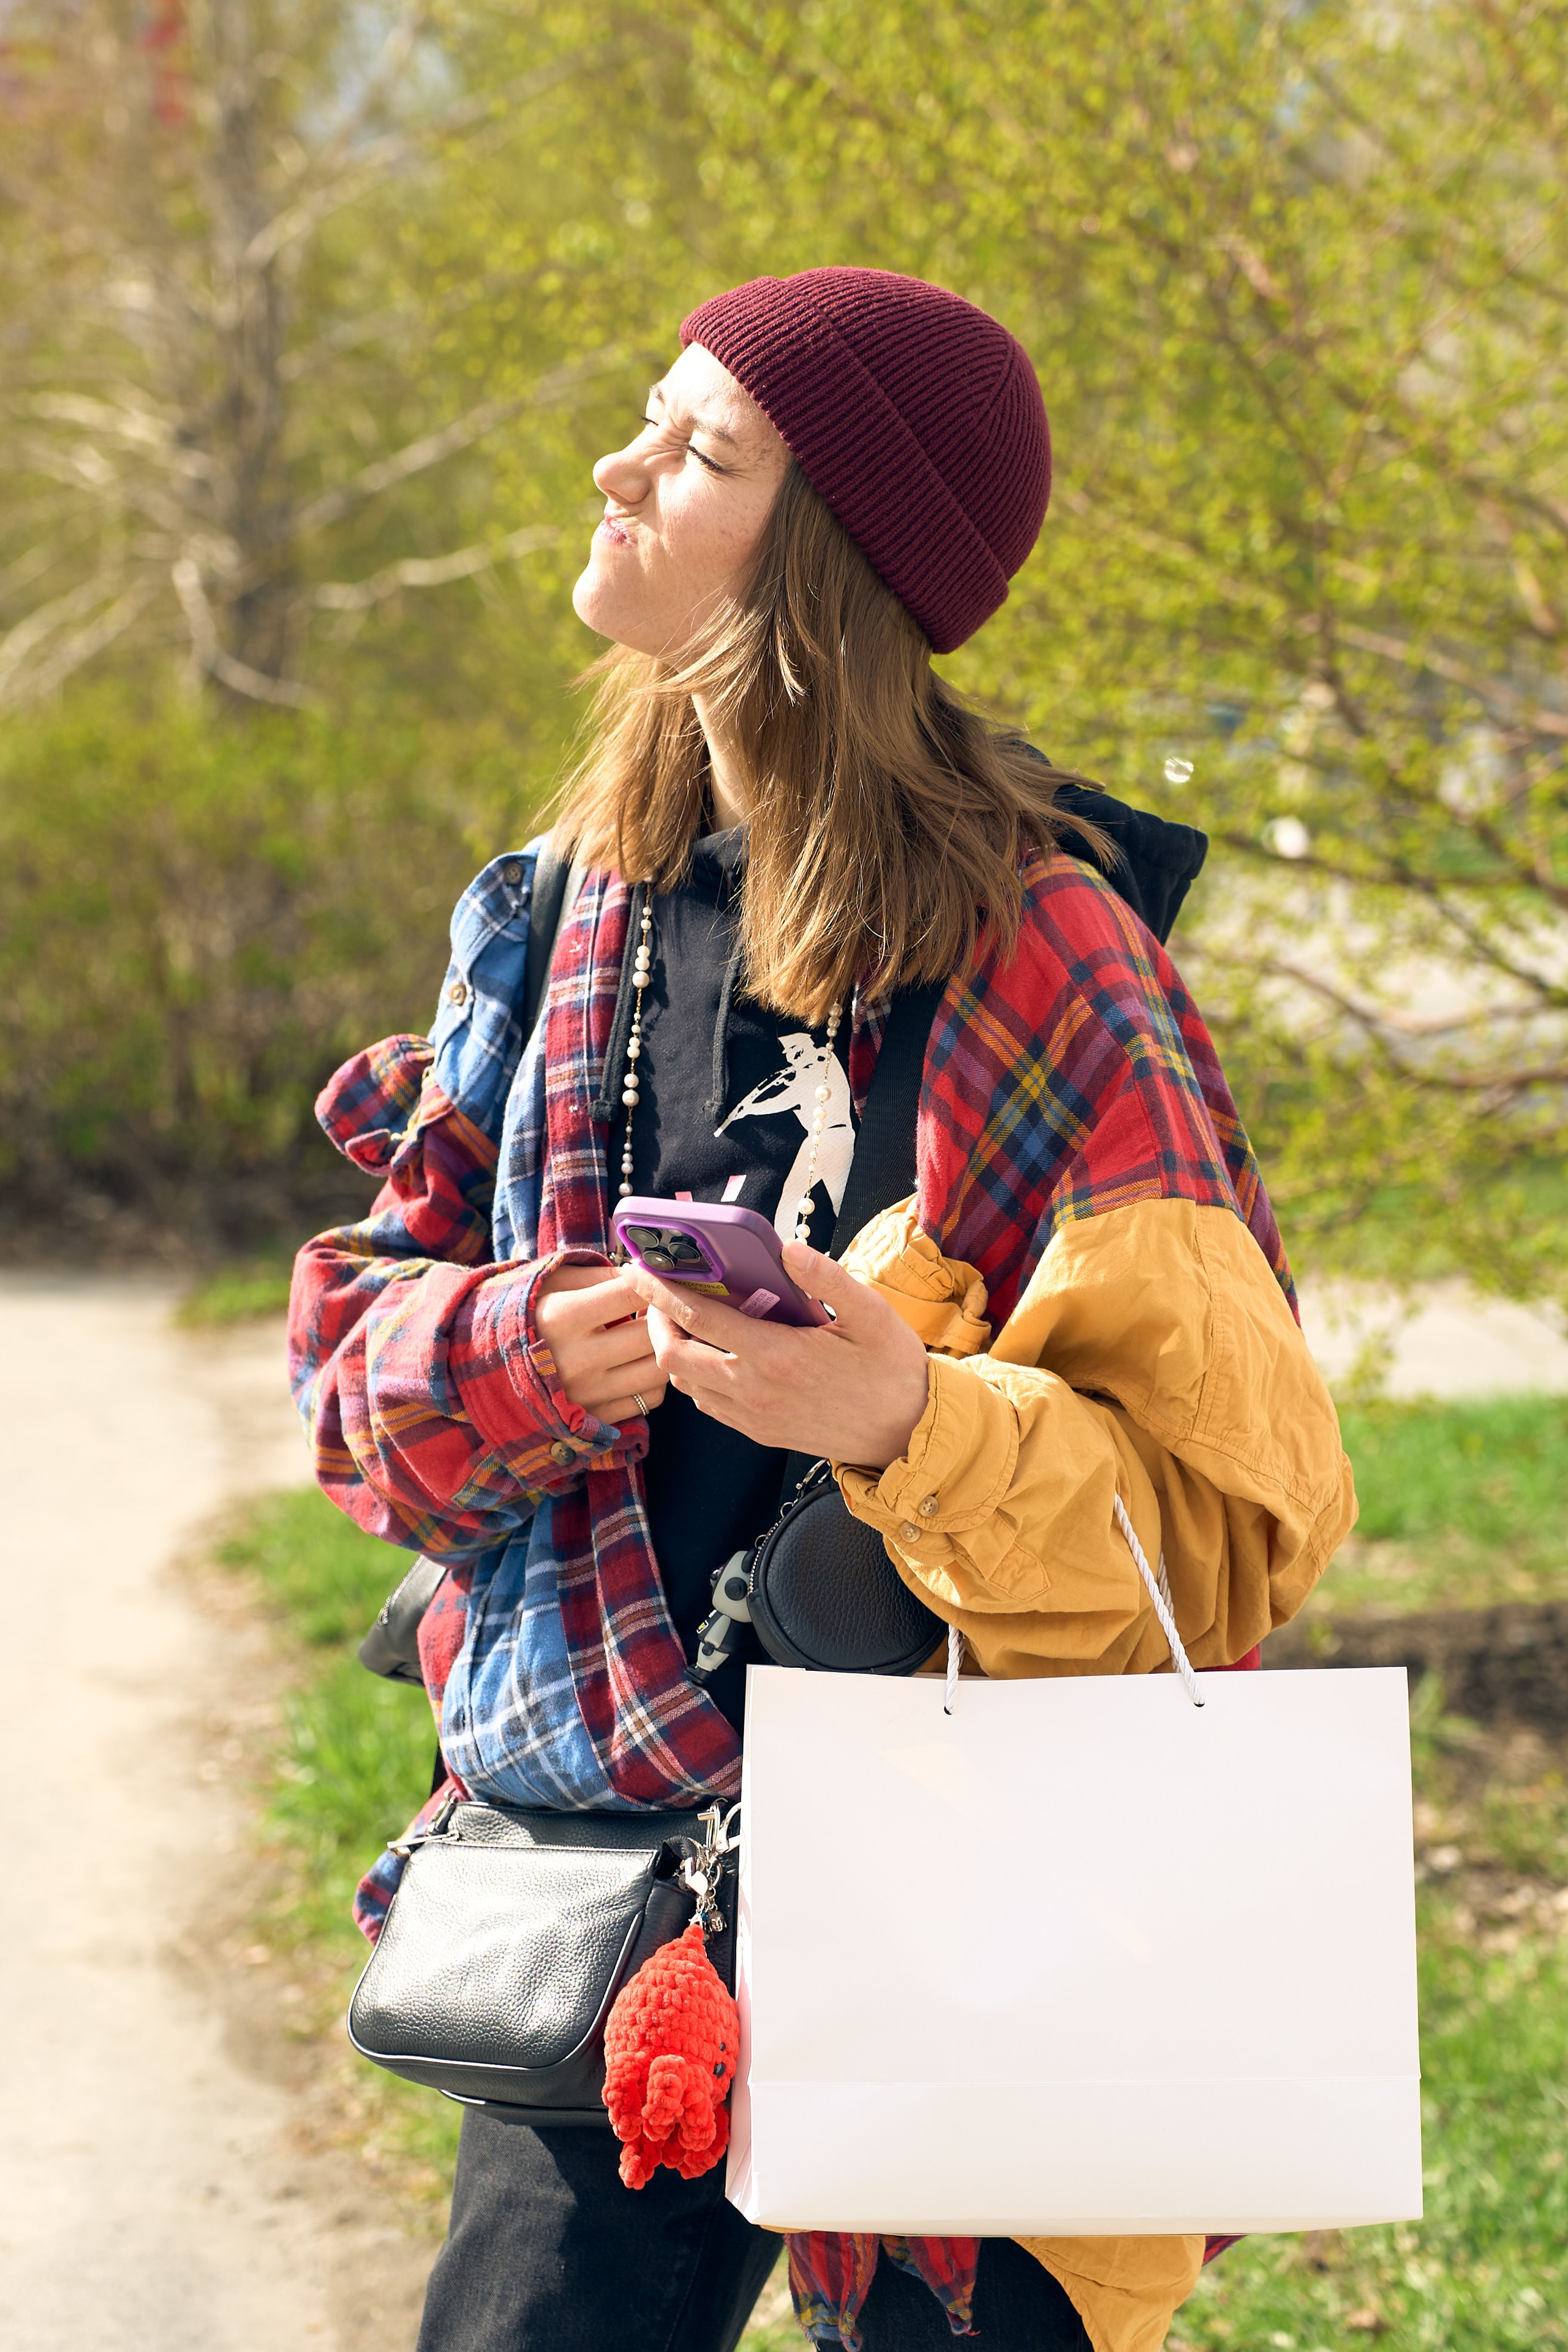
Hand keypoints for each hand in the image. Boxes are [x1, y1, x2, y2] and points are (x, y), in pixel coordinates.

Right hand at [534, 1264, 667, 1424]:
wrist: (484, 1367)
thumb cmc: (526, 1313)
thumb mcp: (552, 1281)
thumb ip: (600, 1275)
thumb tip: (646, 1276)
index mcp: (561, 1317)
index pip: (630, 1294)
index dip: (651, 1281)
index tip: (655, 1279)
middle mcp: (575, 1360)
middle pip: (651, 1334)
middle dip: (664, 1316)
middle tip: (664, 1307)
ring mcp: (586, 1394)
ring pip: (657, 1370)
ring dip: (664, 1348)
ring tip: (654, 1334)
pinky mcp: (594, 1418)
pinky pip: (649, 1398)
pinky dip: (654, 1379)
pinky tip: (639, 1362)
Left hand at [623, 1242, 929, 1469]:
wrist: (907, 1433)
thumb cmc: (892, 1369)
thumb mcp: (871, 1314)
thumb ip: (827, 1277)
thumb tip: (788, 1248)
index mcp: (777, 1355)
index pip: (698, 1319)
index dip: (660, 1291)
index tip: (637, 1269)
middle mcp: (754, 1390)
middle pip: (675, 1356)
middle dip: (656, 1321)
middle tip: (661, 1295)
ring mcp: (753, 1416)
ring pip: (686, 1384)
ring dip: (675, 1351)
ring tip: (685, 1321)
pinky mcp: (759, 1433)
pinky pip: (708, 1405)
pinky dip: (696, 1378)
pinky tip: (714, 1355)